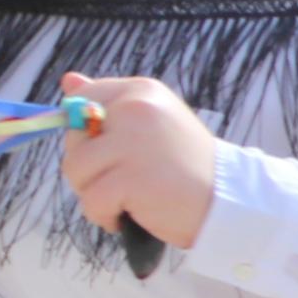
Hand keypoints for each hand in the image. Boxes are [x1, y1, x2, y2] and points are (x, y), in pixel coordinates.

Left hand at [60, 76, 220, 254]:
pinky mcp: (130, 178)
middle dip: (90, 167)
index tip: (111, 150)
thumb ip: (110, 104)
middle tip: (127, 179)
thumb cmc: (188, 165)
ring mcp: (132, 143)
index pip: (84, 99)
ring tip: (128, 198)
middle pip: (75, 140)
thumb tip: (68, 81)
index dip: (85, 131)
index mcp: (142, 91)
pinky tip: (129, 214)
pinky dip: (104, 215)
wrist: (228, 199)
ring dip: (95, 194)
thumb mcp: (153, 123)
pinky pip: (91, 201)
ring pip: (76, 171)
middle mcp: (136, 109)